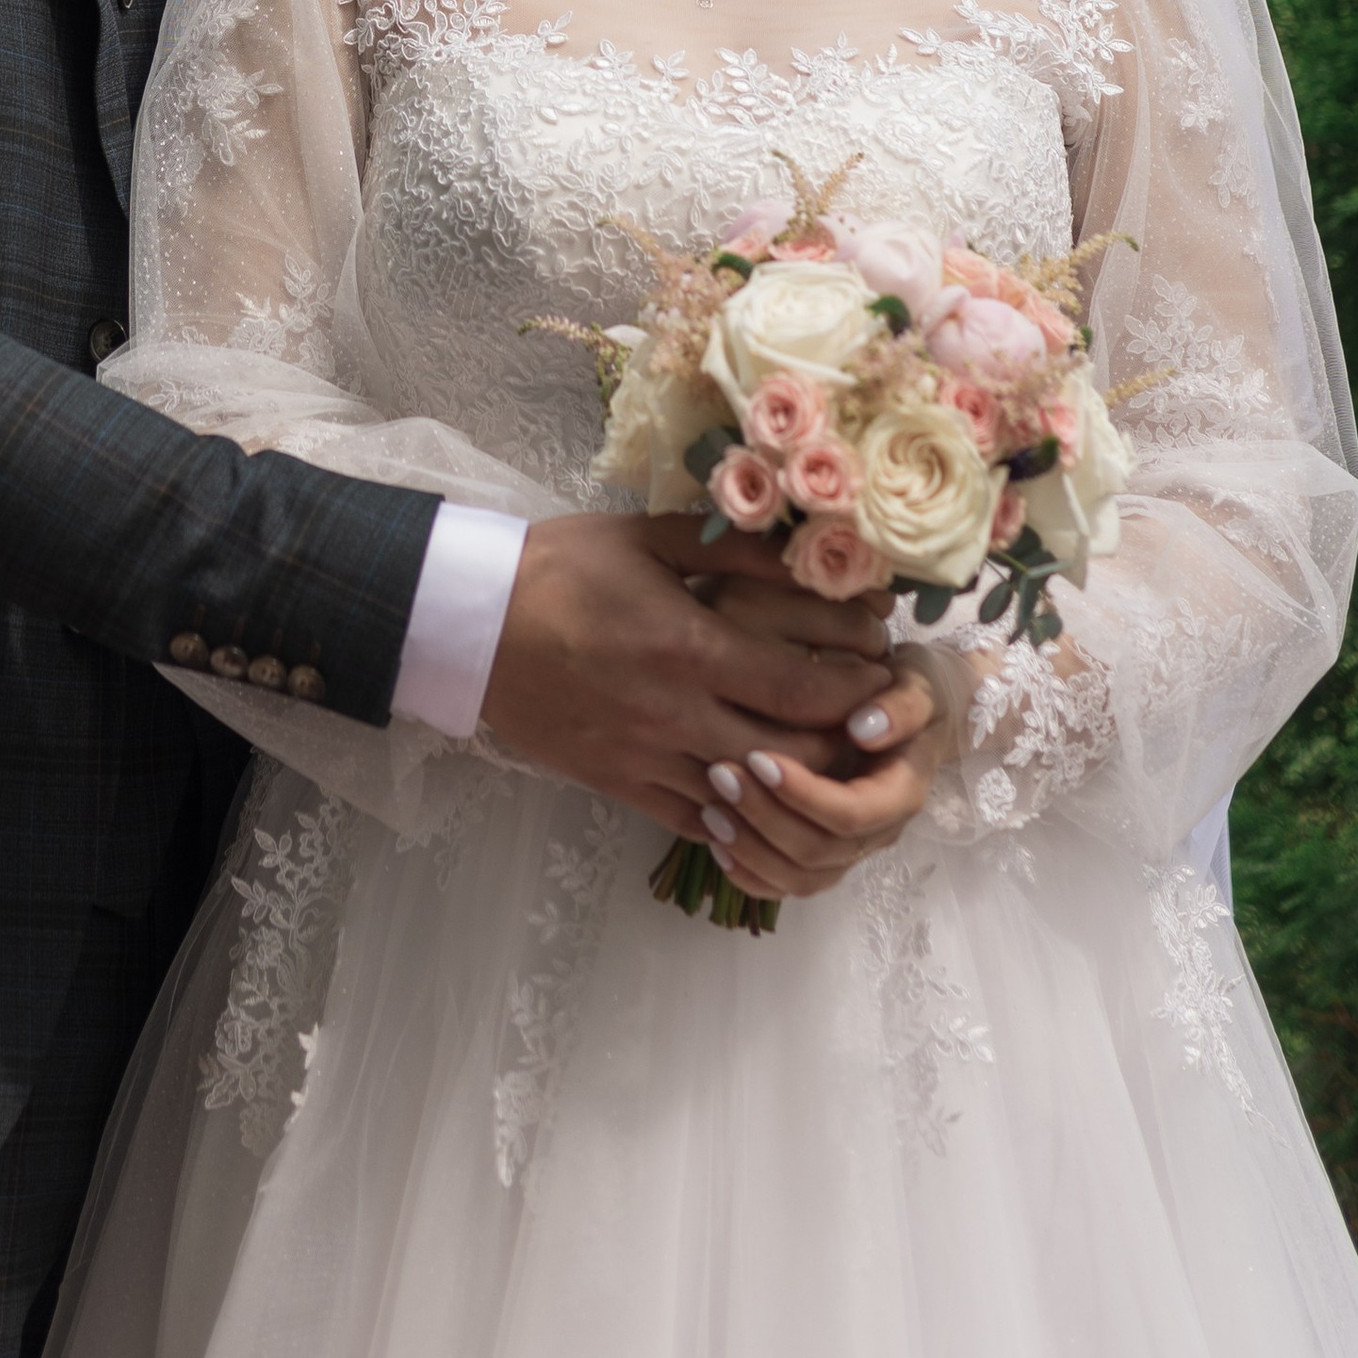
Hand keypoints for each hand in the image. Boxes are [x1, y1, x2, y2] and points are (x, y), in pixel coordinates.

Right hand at [481, 513, 898, 840]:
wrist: (473, 623)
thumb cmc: (561, 568)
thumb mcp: (646, 538)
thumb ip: (730, 549)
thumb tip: (807, 551)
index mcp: (689, 648)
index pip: (801, 686)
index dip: (856, 687)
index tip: (884, 672)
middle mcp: (677, 714)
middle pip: (789, 751)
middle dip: (842, 742)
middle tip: (874, 724)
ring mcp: (647, 758)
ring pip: (747, 797)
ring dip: (795, 786)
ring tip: (831, 765)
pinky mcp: (618, 784)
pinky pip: (694, 819)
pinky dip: (736, 817)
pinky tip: (761, 802)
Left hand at [694, 676, 947, 904]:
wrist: (904, 714)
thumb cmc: (906, 694)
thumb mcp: (916, 686)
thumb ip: (900, 706)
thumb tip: (862, 728)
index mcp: (899, 796)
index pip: (851, 814)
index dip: (803, 794)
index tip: (757, 758)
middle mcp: (876, 833)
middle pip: (819, 851)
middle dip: (764, 817)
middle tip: (718, 774)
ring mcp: (848, 850)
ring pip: (799, 878)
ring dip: (751, 851)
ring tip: (710, 809)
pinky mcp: (823, 855)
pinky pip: (786, 885)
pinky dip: (750, 874)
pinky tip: (717, 844)